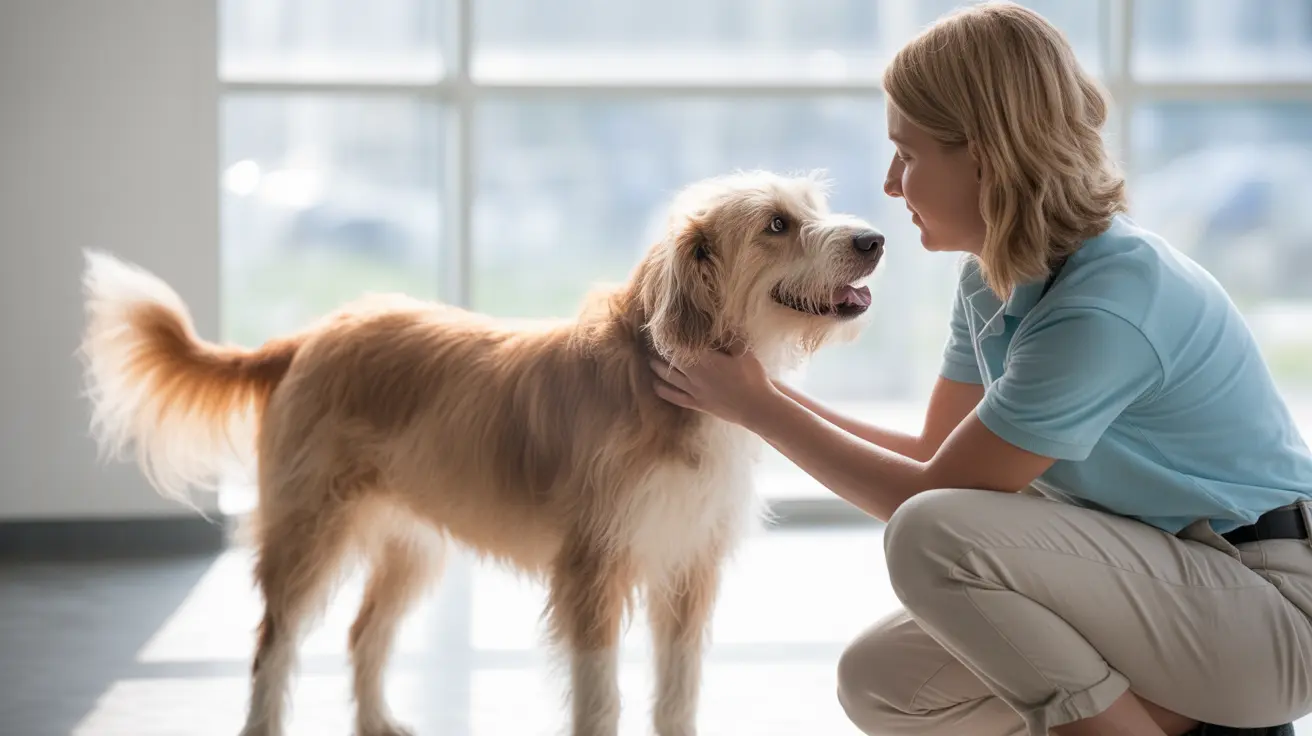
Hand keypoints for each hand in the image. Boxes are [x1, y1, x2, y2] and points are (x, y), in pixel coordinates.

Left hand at [648, 340, 780, 428]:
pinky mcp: (697, 404)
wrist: (757, 407)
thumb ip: (729, 337)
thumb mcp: (744, 352)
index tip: (663, 328)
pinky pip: (674, 397)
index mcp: (706, 361)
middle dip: (660, 350)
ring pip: (668, 378)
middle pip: (670, 360)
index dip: (669, 336)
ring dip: (657, 368)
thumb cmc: (753, 377)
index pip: (680, 345)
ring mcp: (694, 391)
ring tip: (650, 359)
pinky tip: (655, 384)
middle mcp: (695, 376)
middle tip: (652, 341)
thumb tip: (719, 322)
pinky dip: (662, 390)